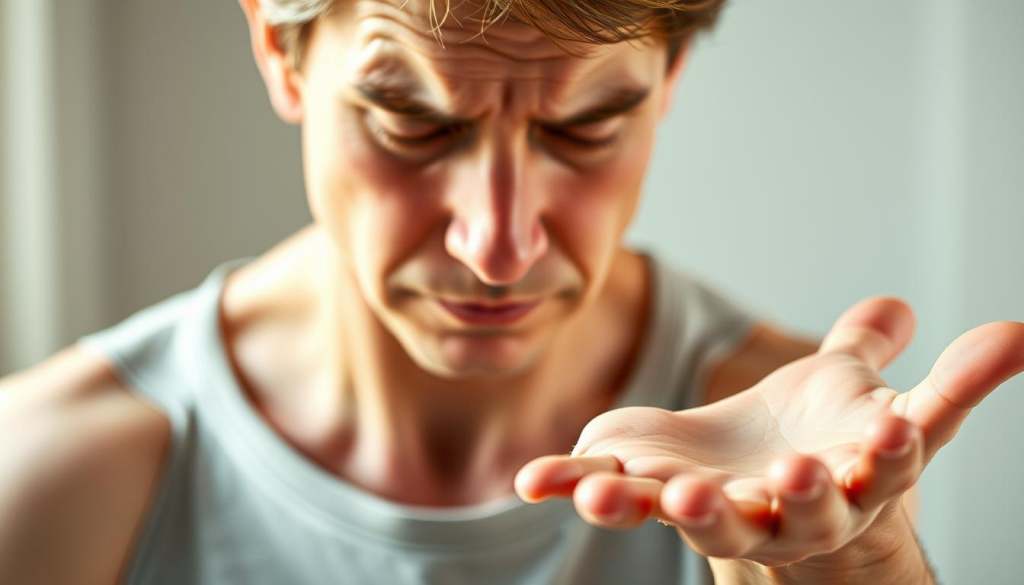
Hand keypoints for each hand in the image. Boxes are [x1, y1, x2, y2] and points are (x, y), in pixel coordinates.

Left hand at [515, 297, 1023, 568]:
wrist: (766, 482)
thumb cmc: (821, 436)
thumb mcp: (866, 395)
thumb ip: (913, 362)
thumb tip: (1015, 334)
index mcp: (853, 473)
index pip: (882, 466)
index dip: (887, 454)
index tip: (888, 440)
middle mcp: (790, 505)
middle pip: (795, 509)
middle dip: (788, 497)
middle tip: (775, 482)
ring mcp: (718, 506)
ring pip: (701, 515)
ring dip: (669, 505)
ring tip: (619, 490)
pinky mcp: (658, 494)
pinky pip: (615, 493)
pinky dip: (576, 484)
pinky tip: (532, 477)